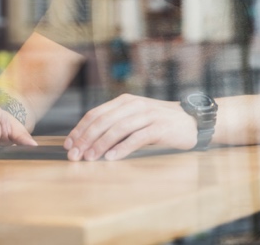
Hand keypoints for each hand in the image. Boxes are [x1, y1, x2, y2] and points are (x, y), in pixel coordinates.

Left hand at [63, 93, 196, 160]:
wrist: (191, 121)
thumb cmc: (160, 122)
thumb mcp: (136, 117)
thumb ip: (116, 123)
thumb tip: (88, 140)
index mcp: (125, 101)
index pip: (96, 113)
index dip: (80, 129)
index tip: (69, 144)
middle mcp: (134, 105)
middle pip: (103, 121)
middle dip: (86, 139)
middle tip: (75, 155)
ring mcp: (147, 115)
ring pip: (117, 129)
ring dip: (100, 144)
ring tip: (89, 158)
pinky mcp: (159, 127)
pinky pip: (136, 138)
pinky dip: (122, 148)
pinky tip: (111, 158)